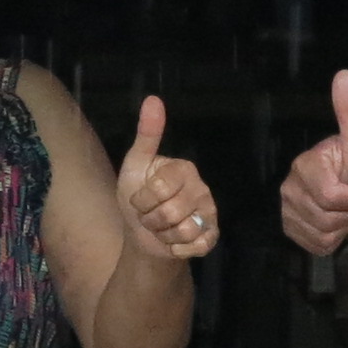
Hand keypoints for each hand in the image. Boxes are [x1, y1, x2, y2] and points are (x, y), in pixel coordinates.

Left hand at [117, 95, 218, 260]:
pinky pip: (196, 246)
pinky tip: (173, 242)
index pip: (159, 187)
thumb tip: (153, 99)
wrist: (143, 235)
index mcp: (184, 168)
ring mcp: (209, 213)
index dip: (141, 199)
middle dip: (150, 220)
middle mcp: (202, 188)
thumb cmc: (138, 196)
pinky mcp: (212, 236)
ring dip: (162, 235)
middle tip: (149, 215)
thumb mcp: (135, 165)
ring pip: (183, 231)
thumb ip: (147, 134)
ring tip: (161, 227)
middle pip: (171, 211)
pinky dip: (176, 248)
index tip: (140, 198)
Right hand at [278, 70, 347, 253]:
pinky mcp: (291, 229)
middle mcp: (288, 186)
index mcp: (304, 164)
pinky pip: (313, 246)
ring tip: (346, 211)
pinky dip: (331, 241)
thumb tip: (343, 75)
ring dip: (341, 227)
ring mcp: (287, 209)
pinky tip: (336, 224)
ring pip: (318, 233)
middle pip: (323, 217)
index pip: (329, 195)